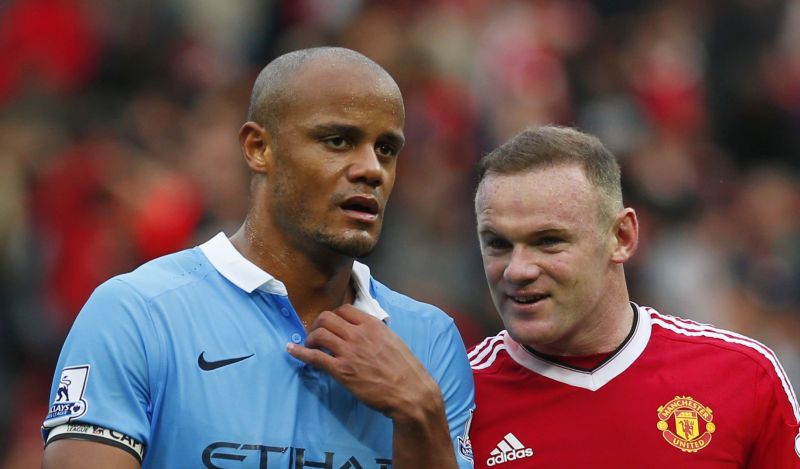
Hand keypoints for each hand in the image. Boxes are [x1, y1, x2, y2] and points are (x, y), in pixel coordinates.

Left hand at [286, 304, 441, 418]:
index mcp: (373, 325)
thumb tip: (364, 332)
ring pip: (319, 333)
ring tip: (311, 346)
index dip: (334, 315)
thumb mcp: (394, 341)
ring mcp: (348, 352)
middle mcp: (358, 334)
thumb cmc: (406, 370)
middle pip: (327, 318)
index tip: (332, 324)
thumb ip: (376, 333)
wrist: (409, 393)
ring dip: (310, 338)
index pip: (345, 309)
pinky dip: (299, 352)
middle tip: (317, 334)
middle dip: (318, 324)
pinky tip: (291, 350)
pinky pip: (314, 357)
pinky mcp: (341, 370)